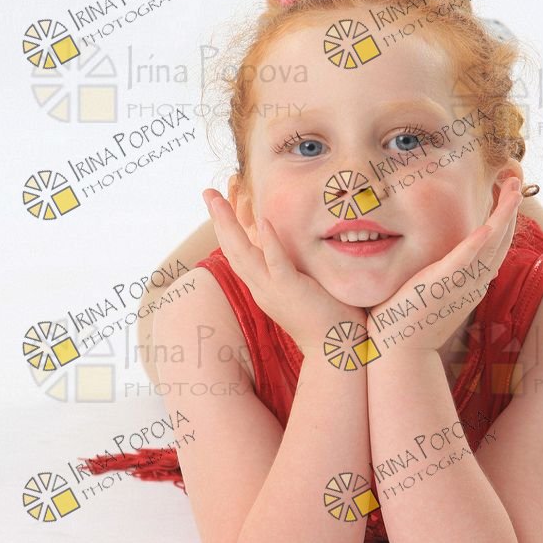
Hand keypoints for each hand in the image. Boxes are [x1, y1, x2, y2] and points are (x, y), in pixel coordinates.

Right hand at [202, 189, 366, 357]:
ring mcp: (273, 289)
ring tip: (218, 199)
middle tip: (206, 192)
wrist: (336, 350)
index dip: (227, 226)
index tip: (219, 201)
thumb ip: (293, 266)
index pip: (239, 251)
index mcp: (262, 285)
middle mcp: (261, 287)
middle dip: (218, 219)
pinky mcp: (291, 290)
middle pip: (232, 249)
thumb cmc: (326, 317)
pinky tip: (263, 221)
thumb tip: (296, 246)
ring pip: (244, 254)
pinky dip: (269, 242)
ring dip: (230, 225)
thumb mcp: (301, 286)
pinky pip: (277, 263)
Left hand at [366, 178, 522, 358]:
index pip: (494, 248)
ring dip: (504, 216)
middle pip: (501, 241)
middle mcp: (474, 283)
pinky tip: (488, 225)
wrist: (399, 350)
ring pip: (492, 245)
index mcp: (472, 283)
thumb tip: (439, 265)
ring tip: (513, 188)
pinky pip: (465, 260)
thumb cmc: (409, 324)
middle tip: (516, 181)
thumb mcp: (433, 295)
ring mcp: (461, 284)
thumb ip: (441, 277)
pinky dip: (478, 243)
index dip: (504, 221)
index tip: (506, 197)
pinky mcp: (442, 283)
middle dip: (510, 210)